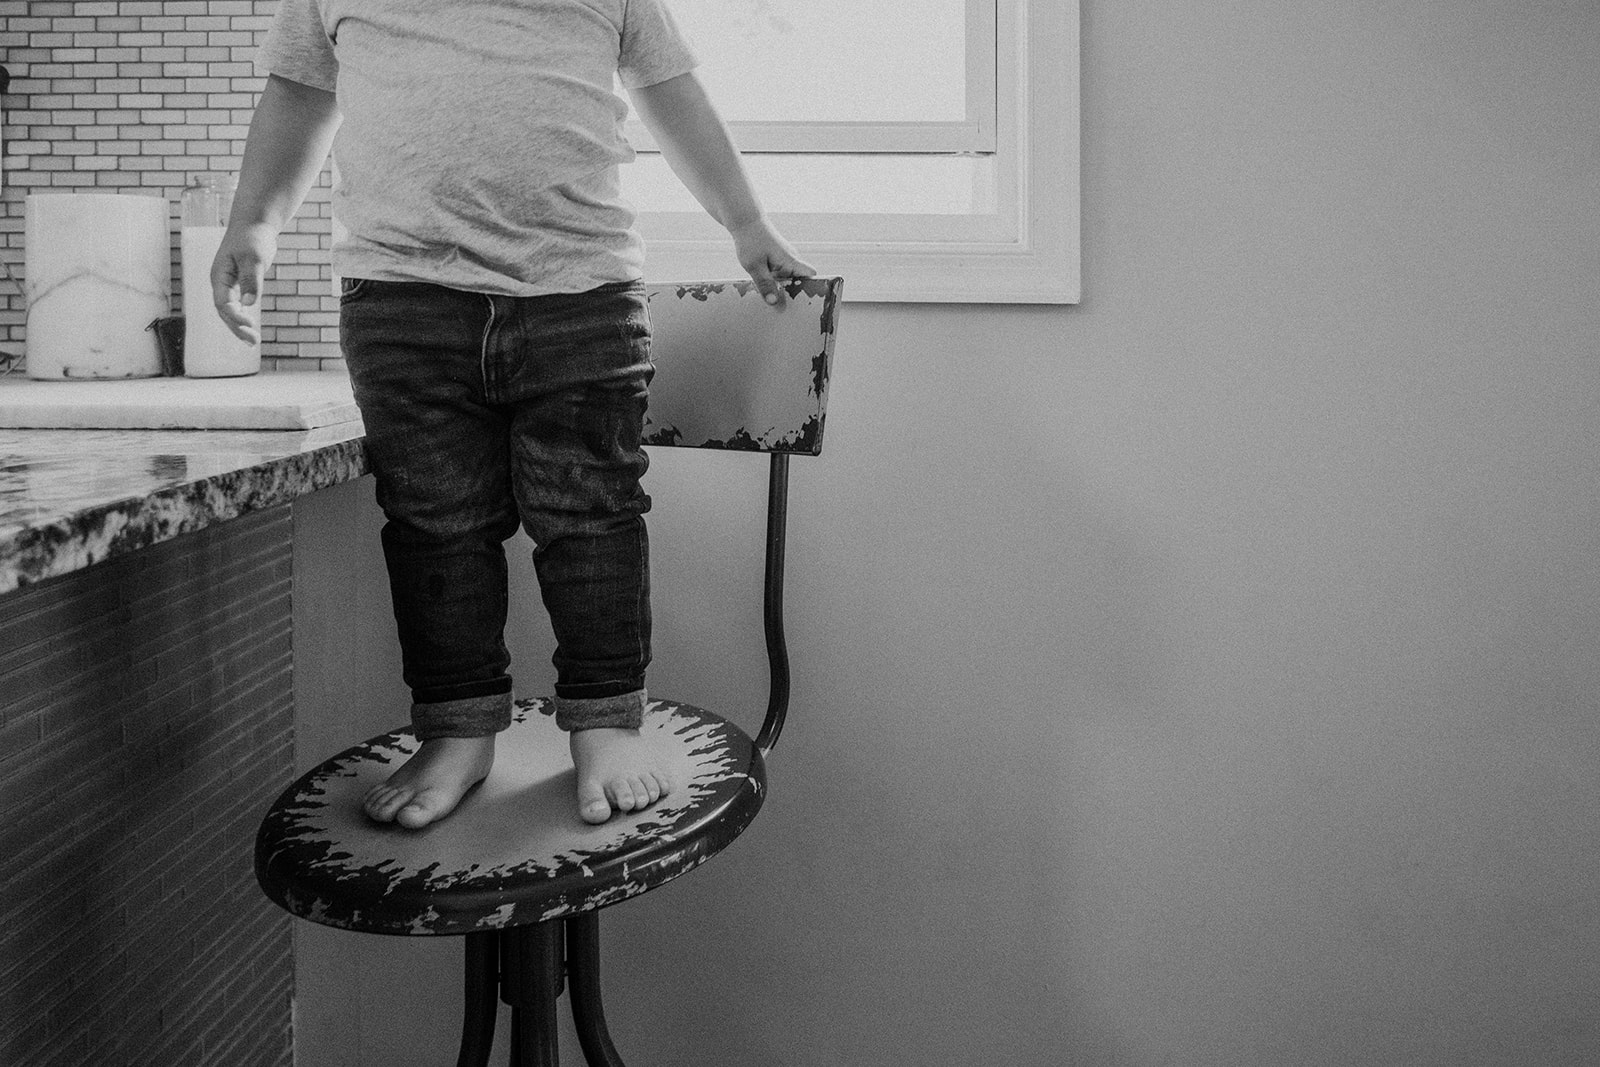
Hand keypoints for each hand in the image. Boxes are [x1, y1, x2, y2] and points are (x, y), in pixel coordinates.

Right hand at [210, 222, 275, 344]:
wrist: (255, 224)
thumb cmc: (252, 238)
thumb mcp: (253, 258)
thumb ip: (251, 280)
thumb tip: (249, 304)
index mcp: (219, 276)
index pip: (222, 303)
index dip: (234, 317)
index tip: (249, 326)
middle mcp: (220, 282)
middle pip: (224, 311)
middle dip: (236, 328)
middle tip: (253, 342)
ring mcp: (228, 284)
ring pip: (230, 311)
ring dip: (239, 326)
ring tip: (253, 342)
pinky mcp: (238, 283)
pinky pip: (237, 305)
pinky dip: (243, 317)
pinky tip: (251, 328)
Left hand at [730, 216, 815, 306]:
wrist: (745, 221)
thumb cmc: (751, 240)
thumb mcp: (755, 267)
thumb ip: (765, 285)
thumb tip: (774, 303)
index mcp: (790, 261)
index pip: (811, 274)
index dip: (811, 287)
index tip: (803, 300)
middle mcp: (791, 259)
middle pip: (800, 280)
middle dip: (792, 293)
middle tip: (782, 307)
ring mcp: (784, 259)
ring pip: (788, 278)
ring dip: (780, 288)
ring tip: (770, 298)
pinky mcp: (777, 259)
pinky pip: (780, 274)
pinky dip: (774, 281)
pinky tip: (763, 286)